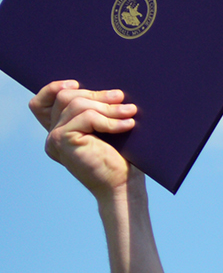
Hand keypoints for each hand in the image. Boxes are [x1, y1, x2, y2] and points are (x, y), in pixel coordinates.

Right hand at [30, 81, 137, 198]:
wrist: (124, 189)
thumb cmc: (122, 162)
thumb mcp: (106, 131)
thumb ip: (95, 113)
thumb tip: (108, 90)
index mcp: (59, 132)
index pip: (41, 104)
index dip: (54, 88)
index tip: (77, 84)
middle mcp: (52, 135)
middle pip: (65, 98)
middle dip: (95, 95)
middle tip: (122, 98)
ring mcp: (55, 138)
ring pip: (76, 105)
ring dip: (107, 107)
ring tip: (130, 112)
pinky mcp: (63, 140)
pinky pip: (86, 117)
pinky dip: (109, 119)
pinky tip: (128, 125)